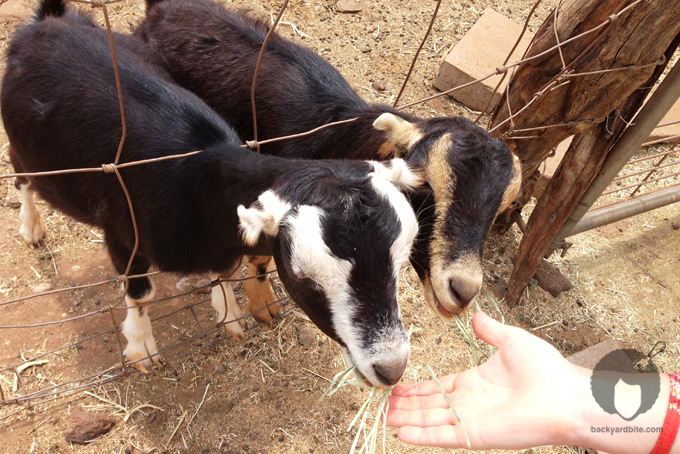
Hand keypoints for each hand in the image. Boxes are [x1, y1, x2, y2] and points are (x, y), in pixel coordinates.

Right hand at [387, 312, 580, 449]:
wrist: (564, 394)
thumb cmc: (545, 369)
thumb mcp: (511, 340)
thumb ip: (490, 330)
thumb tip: (476, 315)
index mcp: (474, 382)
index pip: (438, 387)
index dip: (417, 388)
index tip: (398, 387)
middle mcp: (469, 403)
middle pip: (429, 406)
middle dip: (406, 406)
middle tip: (384, 405)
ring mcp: (471, 420)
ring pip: (431, 421)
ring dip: (408, 420)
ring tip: (386, 419)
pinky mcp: (476, 435)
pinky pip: (443, 436)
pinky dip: (422, 436)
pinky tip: (402, 434)